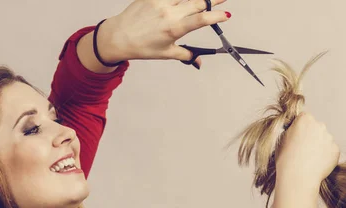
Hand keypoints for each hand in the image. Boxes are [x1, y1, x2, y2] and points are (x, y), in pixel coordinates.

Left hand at [98, 0, 229, 65]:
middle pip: (196, 3)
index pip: (200, 20)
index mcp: (174, 28)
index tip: (226, 15)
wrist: (119, 36)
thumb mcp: (166, 53)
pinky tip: (184, 0)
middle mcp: (169, 13)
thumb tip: (199, 62)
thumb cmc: (142, 46)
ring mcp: (160, 2)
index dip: (215, 16)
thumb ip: (186, 55)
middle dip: (212, 1)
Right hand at [275, 113, 339, 189]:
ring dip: (319, 146)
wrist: (298, 177)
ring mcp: (329, 138)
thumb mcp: (281, 139)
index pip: (304, 118)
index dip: (299, 128)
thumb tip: (296, 131)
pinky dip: (325, 157)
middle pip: (316, 128)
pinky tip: (316, 164)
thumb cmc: (286, 159)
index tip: (296, 137)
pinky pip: (330, 151)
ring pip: (324, 140)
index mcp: (305, 119)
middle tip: (303, 150)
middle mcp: (320, 125)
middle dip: (311, 136)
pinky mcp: (336, 150)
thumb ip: (291, 131)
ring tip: (308, 160)